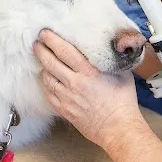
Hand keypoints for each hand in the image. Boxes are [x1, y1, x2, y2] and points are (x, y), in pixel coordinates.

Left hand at [33, 29, 142, 148]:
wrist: (118, 128)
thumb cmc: (123, 102)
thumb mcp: (123, 74)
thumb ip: (113, 61)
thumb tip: (114, 50)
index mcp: (89, 72)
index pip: (65, 51)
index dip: (52, 40)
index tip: (46, 33)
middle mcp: (75, 83)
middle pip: (51, 63)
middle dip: (41, 50)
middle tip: (37, 43)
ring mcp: (67, 98)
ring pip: (47, 78)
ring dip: (43, 68)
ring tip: (43, 61)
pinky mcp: (64, 110)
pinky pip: (49, 95)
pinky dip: (47, 85)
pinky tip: (49, 81)